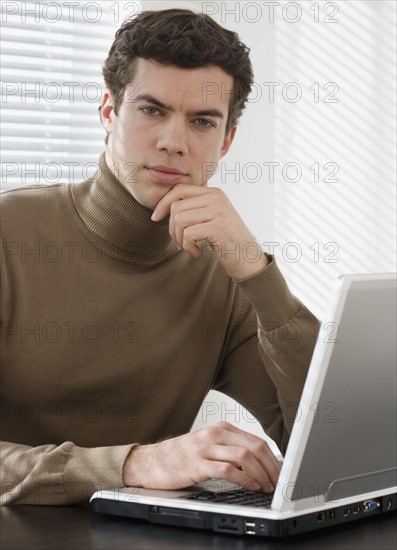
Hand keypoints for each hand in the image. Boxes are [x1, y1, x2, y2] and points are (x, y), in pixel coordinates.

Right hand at [122, 422, 280, 491]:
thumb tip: (258, 465)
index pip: (256, 440)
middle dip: (271, 466)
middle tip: (278, 482)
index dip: (273, 458)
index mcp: (221, 429)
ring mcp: (206, 448)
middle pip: (254, 446)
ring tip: (266, 486)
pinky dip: (244, 478)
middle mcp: (215, 434)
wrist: (150, 462)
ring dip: (261, 473)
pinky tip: (250, 486)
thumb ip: (230, 450)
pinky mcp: (198, 464)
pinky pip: (228, 469)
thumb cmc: (180, 456)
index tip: (281, 473)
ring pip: (245, 456)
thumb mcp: (208, 446)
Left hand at [151, 184, 268, 279]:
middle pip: (176, 206)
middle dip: (172, 228)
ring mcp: (219, 211)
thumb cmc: (226, 242)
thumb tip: (166, 203)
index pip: (179, 189)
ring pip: (179, 219)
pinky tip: (195, 253)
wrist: (248, 260)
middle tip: (180, 243)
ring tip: (187, 248)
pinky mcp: (219, 226)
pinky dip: (187, 246)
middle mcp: (217, 198)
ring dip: (179, 238)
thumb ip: (195, 208)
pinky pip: (188, 233)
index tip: (155, 218)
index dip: (163, 203)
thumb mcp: (211, 219)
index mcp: (214, 193)